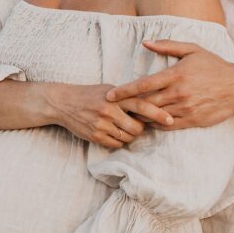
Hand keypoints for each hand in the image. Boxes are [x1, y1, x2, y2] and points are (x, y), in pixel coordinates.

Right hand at [48, 83, 173, 147]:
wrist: (63, 102)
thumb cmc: (90, 94)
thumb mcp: (110, 89)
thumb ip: (128, 96)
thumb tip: (152, 103)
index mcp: (116, 96)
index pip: (142, 105)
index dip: (158, 114)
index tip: (170, 120)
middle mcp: (110, 110)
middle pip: (137, 127)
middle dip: (140, 128)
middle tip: (137, 124)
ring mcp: (102, 124)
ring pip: (127, 137)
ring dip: (130, 135)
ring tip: (123, 127)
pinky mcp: (95, 135)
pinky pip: (116, 144)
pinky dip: (119, 141)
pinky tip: (114, 132)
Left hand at [106, 40, 233, 127]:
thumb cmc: (215, 66)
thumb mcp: (193, 50)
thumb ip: (168, 46)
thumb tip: (146, 42)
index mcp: (176, 75)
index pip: (143, 85)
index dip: (124, 91)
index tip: (110, 95)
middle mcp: (178, 93)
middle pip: (145, 103)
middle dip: (128, 107)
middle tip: (114, 109)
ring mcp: (185, 108)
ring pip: (155, 117)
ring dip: (141, 117)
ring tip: (128, 117)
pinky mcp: (192, 120)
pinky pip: (168, 126)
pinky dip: (156, 124)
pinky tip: (149, 122)